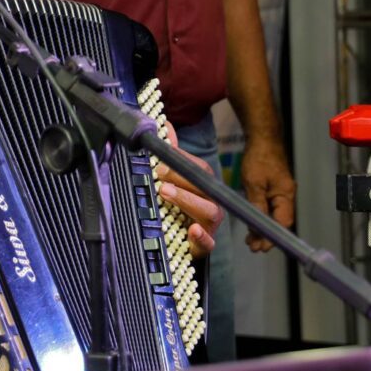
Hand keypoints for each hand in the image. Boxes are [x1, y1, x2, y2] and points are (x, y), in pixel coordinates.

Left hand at [159, 122, 223, 258]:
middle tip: (159, 174)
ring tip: (165, 193)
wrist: (185, 242)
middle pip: (205, 187)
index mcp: (204, 186)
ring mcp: (210, 224)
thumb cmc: (181, 207)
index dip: (182, 162)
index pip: (199, 169)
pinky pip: (208, 242)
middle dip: (182, 179)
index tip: (161, 160)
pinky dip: (201, 236)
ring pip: (209, 211)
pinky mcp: (205, 245)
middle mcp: (211, 202)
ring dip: (187, 200)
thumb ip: (173, 155)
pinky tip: (192, 230)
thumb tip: (165, 126)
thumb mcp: (176, 180)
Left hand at [240, 137, 295, 251]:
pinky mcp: (275, 188)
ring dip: (263, 228)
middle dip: (267, 236)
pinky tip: (253, 222)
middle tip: (253, 247)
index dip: (272, 237)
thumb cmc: (259, 157)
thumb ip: (257, 204)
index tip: (261, 248)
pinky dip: (262, 217)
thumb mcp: (254, 182)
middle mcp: (286, 196)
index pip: (283, 223)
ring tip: (250, 240)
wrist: (263, 138)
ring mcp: (281, 192)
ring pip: (275, 216)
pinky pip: (271, 208)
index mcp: (285, 195)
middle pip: (280, 222)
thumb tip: (256, 225)